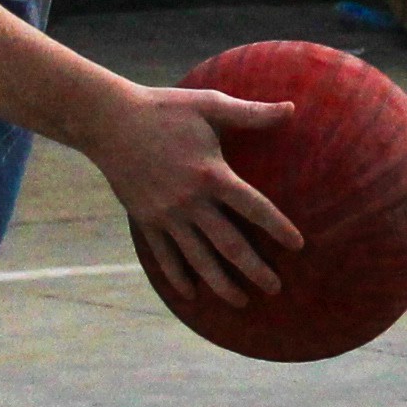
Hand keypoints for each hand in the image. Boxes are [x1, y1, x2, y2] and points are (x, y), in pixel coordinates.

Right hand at [97, 83, 301, 307]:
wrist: (108, 121)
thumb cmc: (164, 109)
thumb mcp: (210, 105)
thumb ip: (252, 113)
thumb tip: (292, 108)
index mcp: (212, 175)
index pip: (255, 208)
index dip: (278, 228)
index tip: (297, 246)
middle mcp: (191, 202)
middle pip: (230, 244)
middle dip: (254, 270)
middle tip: (276, 288)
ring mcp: (166, 215)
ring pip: (199, 259)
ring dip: (221, 283)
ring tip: (242, 302)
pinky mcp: (145, 220)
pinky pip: (164, 256)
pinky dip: (178, 277)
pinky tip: (192, 295)